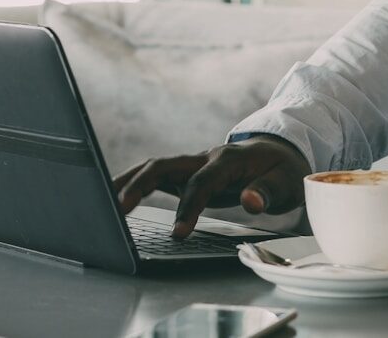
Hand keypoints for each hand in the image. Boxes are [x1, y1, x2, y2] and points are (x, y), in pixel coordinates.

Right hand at [111, 135, 311, 236]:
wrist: (280, 153)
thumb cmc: (282, 170)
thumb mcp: (286, 182)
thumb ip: (268, 191)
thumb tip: (251, 201)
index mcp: (229, 158)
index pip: (203, 181)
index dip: (190, 205)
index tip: (179, 233)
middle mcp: (205, 157)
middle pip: (165, 165)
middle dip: (140, 185)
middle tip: (119, 211)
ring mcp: (192, 164)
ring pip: (153, 167)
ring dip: (127, 182)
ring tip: (101, 203)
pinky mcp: (185, 174)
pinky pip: (154, 177)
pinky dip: (133, 185)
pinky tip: (113, 201)